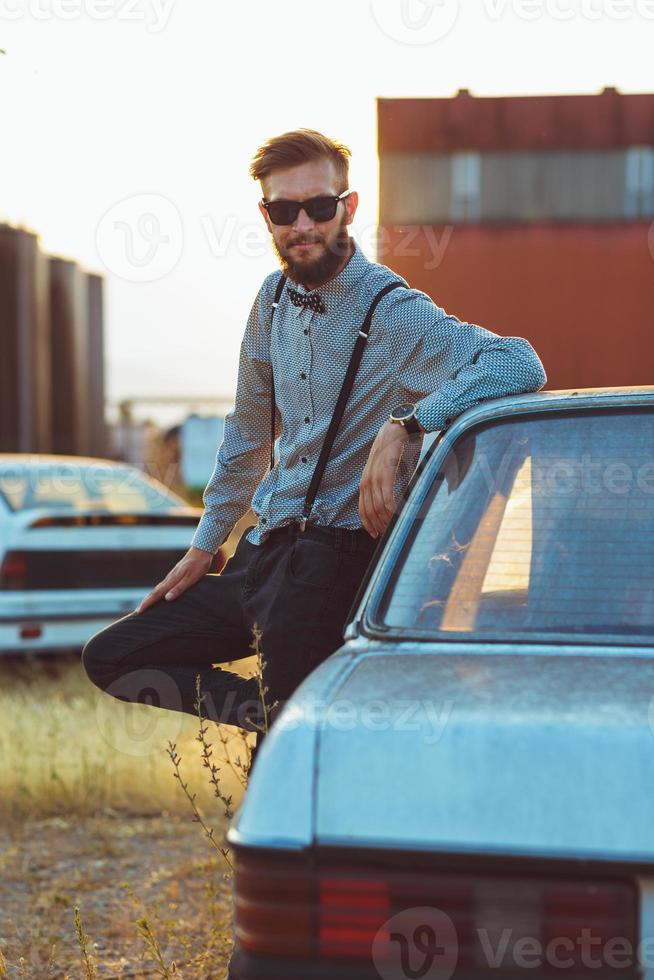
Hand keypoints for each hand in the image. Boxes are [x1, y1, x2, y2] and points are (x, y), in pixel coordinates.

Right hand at [135, 546, 213, 613]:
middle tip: (138, 611)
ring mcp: (172, 576)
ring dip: (151, 597)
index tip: (139, 611)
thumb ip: (179, 588)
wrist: (201, 551)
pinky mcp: (175, 575)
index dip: (147, 603)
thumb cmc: (198, 565)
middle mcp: (169, 578)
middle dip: (146, 601)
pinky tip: (159, 594)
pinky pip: (163, 585)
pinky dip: (158, 592)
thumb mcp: (191, 578)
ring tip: (145, 605)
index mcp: (171, 580)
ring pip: (158, 588)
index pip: (156, 594)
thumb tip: (167, 599)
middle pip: (154, 592)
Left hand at [359, 420, 408, 537]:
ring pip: (377, 503)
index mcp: (366, 479)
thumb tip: (392, 502)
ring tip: (394, 526)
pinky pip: (386, 492)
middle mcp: (368, 477)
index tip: (375, 534)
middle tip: (387, 534)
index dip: (367, 522)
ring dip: (385, 518)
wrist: (399, 427)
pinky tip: (396, 513)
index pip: (362, 507)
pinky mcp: (385, 468)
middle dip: (377, 524)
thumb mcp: (387, 469)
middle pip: (369, 508)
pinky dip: (391, 506)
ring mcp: (375, 473)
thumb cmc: (396, 449)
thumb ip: (387, 484)